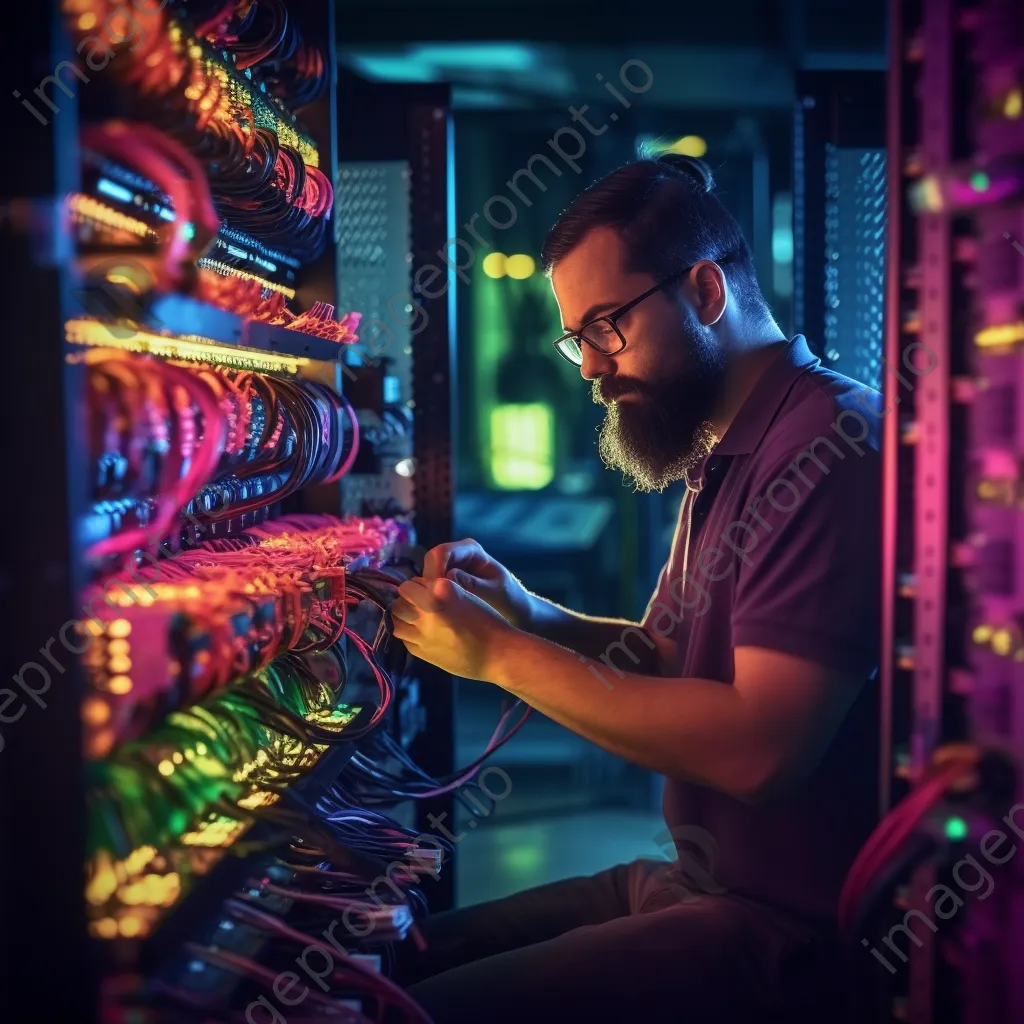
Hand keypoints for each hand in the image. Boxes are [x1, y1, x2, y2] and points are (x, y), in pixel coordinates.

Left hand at [391, 575, 513, 680]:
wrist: (497, 654)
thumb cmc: (486, 621)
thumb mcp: (464, 595)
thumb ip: (439, 589)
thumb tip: (421, 587)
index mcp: (436, 597)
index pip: (407, 587)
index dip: (415, 586)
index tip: (424, 589)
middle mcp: (425, 617)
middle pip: (398, 604)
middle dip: (406, 602)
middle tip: (419, 604)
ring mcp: (422, 637)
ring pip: (396, 623)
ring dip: (403, 619)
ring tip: (418, 619)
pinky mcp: (423, 654)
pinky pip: (404, 640)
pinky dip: (409, 634)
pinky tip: (422, 634)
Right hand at [421, 538, 532, 628]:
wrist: (515, 610)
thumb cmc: (510, 599)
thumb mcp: (494, 592)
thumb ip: (473, 584)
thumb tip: (448, 576)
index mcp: (471, 549)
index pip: (442, 552)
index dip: (434, 570)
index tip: (435, 591)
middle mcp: (457, 555)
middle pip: (430, 561)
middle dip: (428, 581)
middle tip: (432, 604)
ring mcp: (450, 569)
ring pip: (427, 575)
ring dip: (427, 591)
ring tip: (435, 610)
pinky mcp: (445, 584)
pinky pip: (430, 587)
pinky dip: (430, 597)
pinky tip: (436, 612)